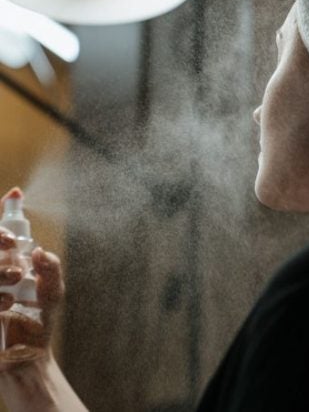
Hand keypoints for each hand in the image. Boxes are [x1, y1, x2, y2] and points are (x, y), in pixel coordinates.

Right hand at [0, 188, 63, 370]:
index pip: (0, 235)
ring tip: (16, 278)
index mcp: (2, 266)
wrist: (26, 362)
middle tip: (14, 247)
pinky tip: (7, 305)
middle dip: (0, 238)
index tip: (15, 196)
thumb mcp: (52, 293)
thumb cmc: (38, 325)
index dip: (6, 209)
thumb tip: (40, 251)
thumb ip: (52, 270)